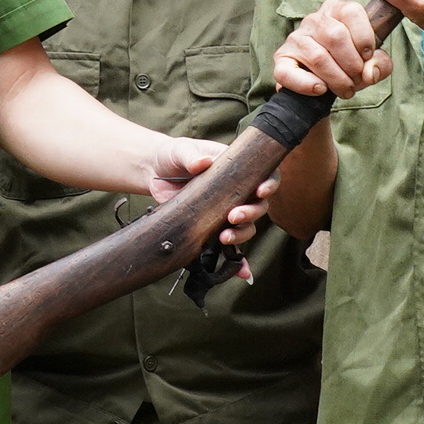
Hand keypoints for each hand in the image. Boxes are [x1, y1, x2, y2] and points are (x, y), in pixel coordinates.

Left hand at [133, 128, 269, 252]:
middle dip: (251, 213)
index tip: (261, 191)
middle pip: (258, 205)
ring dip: (241, 234)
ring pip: (247, 227)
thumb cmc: (173, 156)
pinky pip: (230, 247)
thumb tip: (203, 162)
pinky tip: (243, 273)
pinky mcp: (213, 228)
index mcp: (237, 169)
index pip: (264, 175)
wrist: (153, 174)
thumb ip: (191, 156)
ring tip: (224, 237)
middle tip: (233, 216)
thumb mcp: (181, 151)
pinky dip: (239, 261)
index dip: (269, 183)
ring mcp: (226, 211)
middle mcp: (238, 191)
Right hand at [272, 0, 392, 100]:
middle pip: (336, 36)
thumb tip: (369, 72)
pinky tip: (320, 89)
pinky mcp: (282, 58)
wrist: (324, 87)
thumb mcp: (371, 63)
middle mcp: (314, 19)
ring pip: (318, 57)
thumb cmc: (348, 67)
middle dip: (352, 64)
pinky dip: (307, 85)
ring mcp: (295, 38)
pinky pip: (289, 72)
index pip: (351, 11)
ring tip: (344, 89)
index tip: (367, 56)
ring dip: (336, 79)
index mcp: (337, 10)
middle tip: (356, 80)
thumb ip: (380, 64)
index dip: (364, 37)